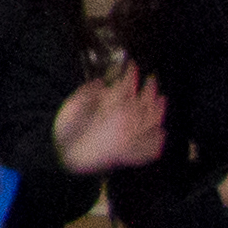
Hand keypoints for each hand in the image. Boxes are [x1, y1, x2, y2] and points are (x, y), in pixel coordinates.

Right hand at [55, 60, 166, 178]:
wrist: (66, 162)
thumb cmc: (66, 132)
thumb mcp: (73, 105)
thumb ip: (89, 92)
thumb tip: (103, 83)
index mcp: (114, 109)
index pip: (128, 86)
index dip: (131, 74)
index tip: (132, 64)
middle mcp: (129, 124)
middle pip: (146, 102)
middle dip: (150, 88)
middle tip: (152, 78)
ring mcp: (133, 140)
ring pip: (152, 121)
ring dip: (159, 109)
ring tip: (162, 99)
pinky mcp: (132, 155)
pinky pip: (151, 148)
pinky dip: (158, 140)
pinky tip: (161, 133)